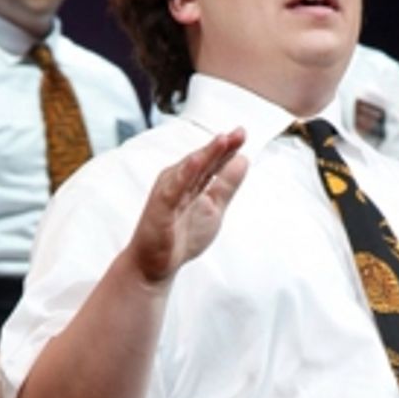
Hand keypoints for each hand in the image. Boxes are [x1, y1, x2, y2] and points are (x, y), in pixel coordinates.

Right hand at [127, 130, 247, 284]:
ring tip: (223, 140)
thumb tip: (243, 160)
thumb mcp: (213, 208)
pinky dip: (184, 174)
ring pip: (189, 170)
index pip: (212, 161)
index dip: (228, 148)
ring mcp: (168, 193)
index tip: (243, 134)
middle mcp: (178, 181)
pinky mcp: (160, 207)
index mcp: (191, 181)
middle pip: (202, 161)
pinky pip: (173, 189)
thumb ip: (226, 185)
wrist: (154, 264)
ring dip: (205, 154)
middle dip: (221, 147)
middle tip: (240, 133)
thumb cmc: (180, 235)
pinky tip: (195, 162)